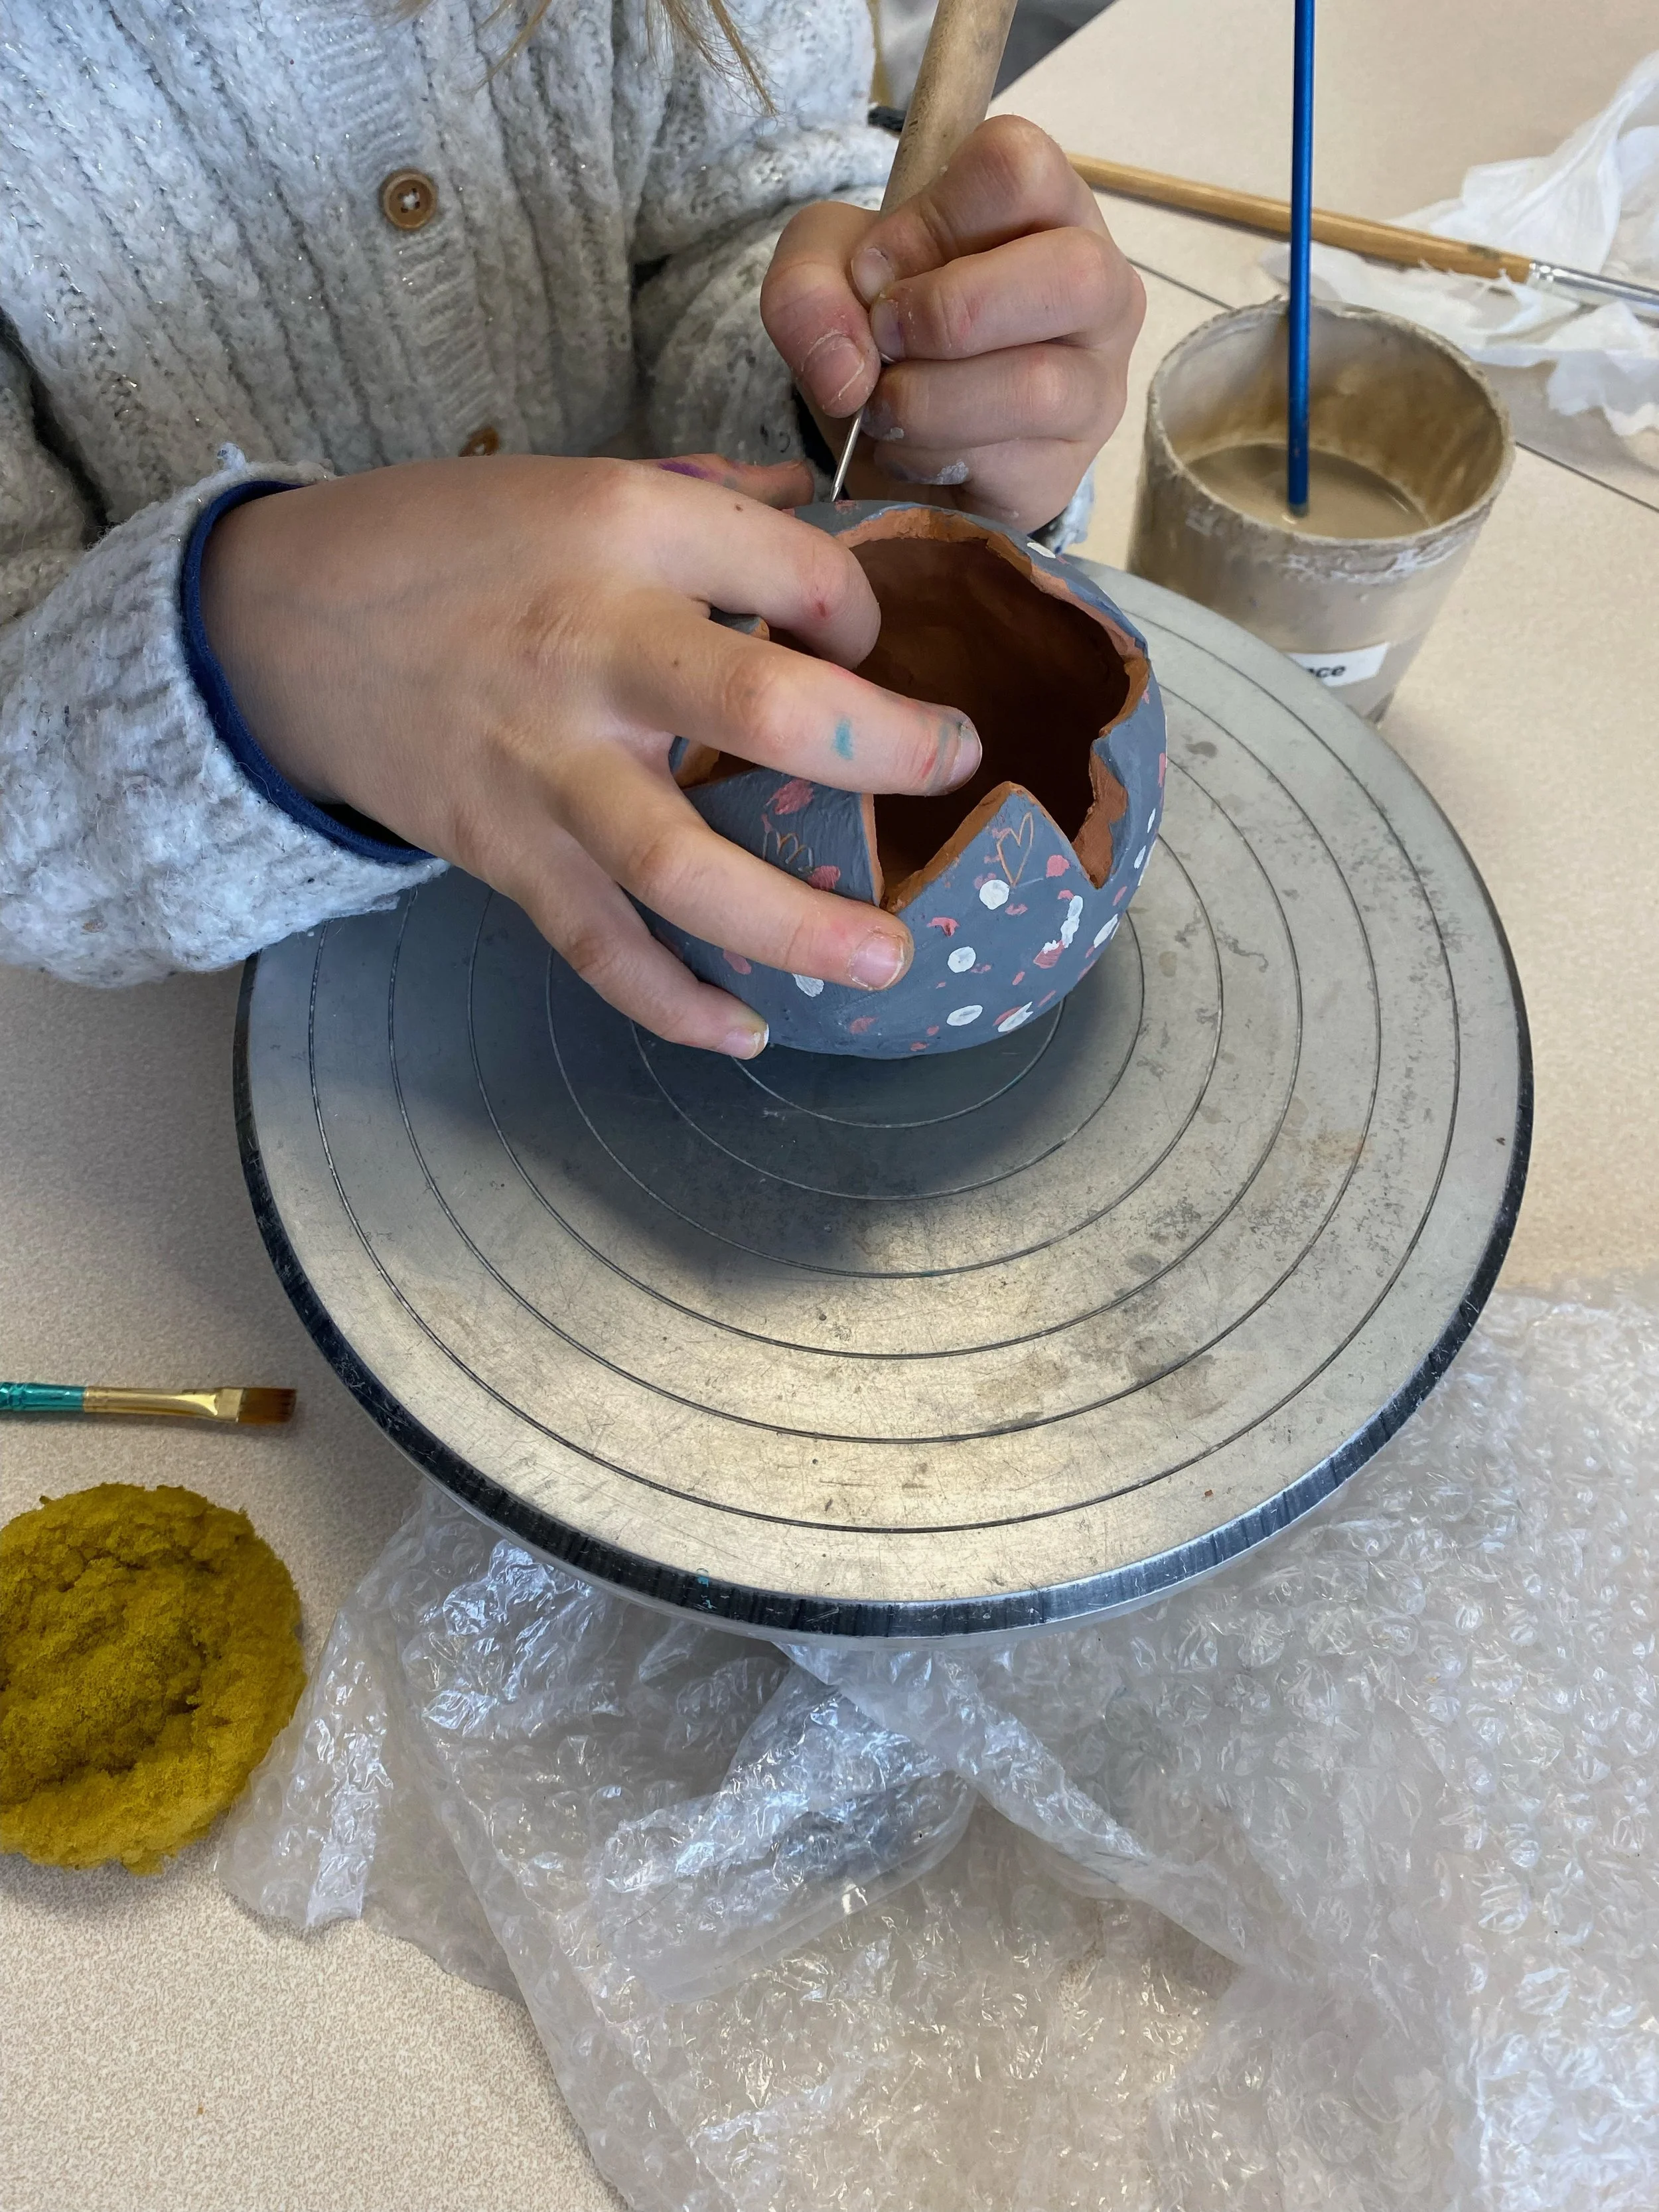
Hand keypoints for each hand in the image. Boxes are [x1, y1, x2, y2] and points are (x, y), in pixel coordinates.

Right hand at [200, 453, 982, 1053]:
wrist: (281, 622)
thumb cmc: (450, 543)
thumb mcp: (581, 479)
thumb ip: (711, 503)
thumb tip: (830, 514)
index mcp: (627, 529)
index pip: (800, 573)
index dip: (863, 614)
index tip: (868, 647)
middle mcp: (594, 647)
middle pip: (766, 710)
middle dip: (884, 750)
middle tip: (953, 767)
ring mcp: (546, 765)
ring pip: (684, 865)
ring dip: (798, 925)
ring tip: (889, 958)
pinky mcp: (504, 851)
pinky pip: (598, 947)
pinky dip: (672, 1003)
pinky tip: (747, 1031)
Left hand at [762, 115, 1144, 534]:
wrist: (885, 437)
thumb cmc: (885, 327)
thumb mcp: (828, 273)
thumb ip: (810, 283)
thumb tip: (847, 369)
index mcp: (1050, 208)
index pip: (1021, 167)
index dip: (929, 220)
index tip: (880, 269)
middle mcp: (1100, 290)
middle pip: (1072, 273)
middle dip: (948, 311)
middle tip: (886, 340)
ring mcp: (1095, 388)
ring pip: (1036, 386)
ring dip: (926, 401)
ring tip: (884, 405)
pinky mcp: (1063, 472)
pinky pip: (1004, 466)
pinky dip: (928, 460)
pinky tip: (909, 451)